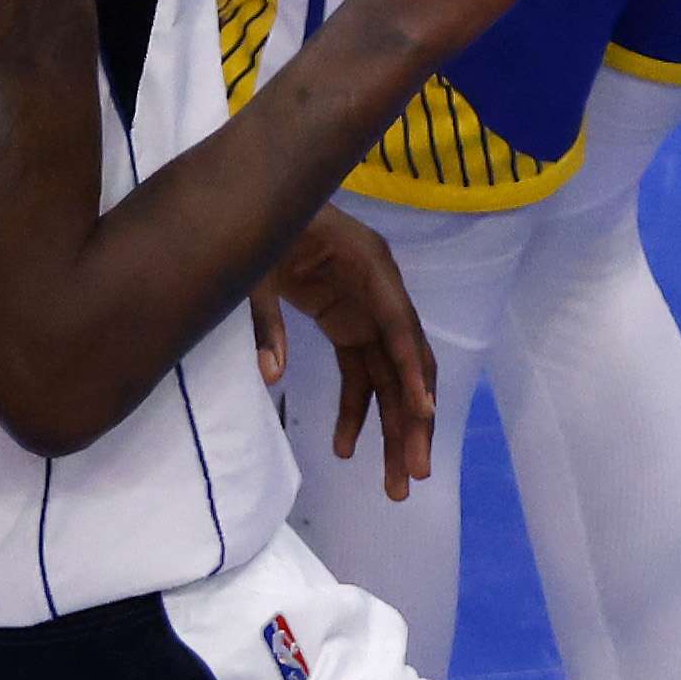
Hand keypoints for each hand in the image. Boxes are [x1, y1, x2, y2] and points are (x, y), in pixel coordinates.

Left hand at [253, 212, 442, 497]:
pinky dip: (357, 410)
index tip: (423, 414)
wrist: (258, 197)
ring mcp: (366, 310)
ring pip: (389, 375)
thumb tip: (272, 376)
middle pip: (405, 361)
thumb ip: (265, 319)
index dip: (410, 370)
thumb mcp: (257, 267)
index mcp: (368, 266)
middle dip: (411, 420)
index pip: (397, 325)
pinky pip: (361, 373)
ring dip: (393, 427)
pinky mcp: (347, 323)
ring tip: (395, 482)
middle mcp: (379, 291)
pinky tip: (346, 448)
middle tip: (414, 475)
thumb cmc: (266, 225)